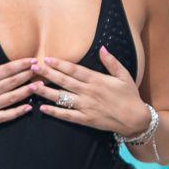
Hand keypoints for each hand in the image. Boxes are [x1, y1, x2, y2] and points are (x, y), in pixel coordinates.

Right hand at [0, 52, 36, 125]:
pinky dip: (17, 112)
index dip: (21, 65)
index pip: (6, 70)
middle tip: (42, 71)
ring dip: (27, 92)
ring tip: (40, 86)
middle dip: (28, 76)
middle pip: (12, 82)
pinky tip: (28, 108)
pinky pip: (5, 116)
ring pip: (12, 98)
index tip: (32, 61)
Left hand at [31, 48, 148, 134]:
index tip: (47, 59)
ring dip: (46, 92)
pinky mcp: (86, 119)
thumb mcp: (124, 76)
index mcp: (97, 80)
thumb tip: (103, 48)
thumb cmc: (130, 96)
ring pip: (62, 98)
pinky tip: (43, 108)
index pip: (74, 70)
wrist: (135, 119)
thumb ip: (112, 62)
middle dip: (47, 74)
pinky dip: (55, 112)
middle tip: (33, 68)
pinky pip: (67, 115)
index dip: (59, 64)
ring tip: (32, 86)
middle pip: (64, 81)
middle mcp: (89, 92)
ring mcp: (86, 106)